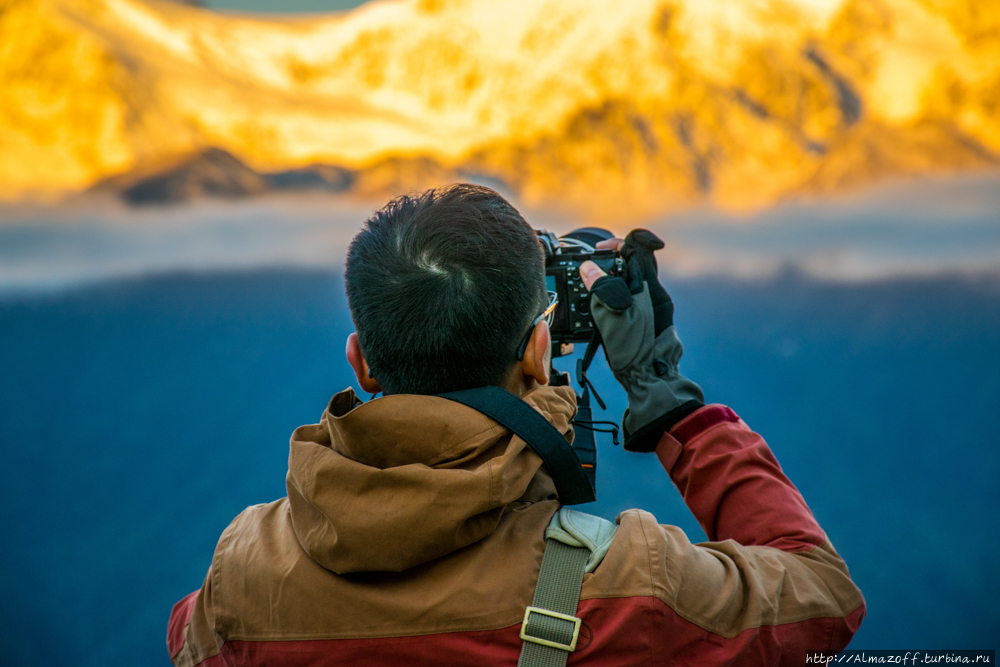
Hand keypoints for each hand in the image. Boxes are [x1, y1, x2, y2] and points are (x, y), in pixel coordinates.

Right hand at [579, 230, 703, 452]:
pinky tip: (602, 313)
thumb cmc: (634, 351)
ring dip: (611, 284)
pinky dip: (615, 299)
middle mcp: (654, 292)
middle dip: (608, 267)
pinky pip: (629, 299)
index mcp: (648, 286)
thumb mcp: (610, 317)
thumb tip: (589, 268)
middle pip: (630, 264)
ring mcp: (653, 306)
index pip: (637, 248)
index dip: (617, 244)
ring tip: (593, 298)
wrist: (650, 380)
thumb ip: (600, 288)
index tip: (599, 250)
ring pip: (629, 282)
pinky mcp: (648, 318)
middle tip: (590, 276)